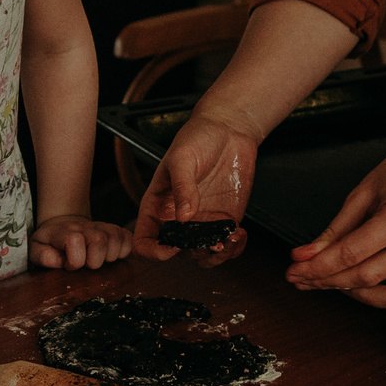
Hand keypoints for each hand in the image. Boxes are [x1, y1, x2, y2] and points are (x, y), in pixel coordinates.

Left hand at [30, 213, 134, 269]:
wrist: (64, 226)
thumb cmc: (50, 243)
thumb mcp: (36, 248)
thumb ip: (42, 256)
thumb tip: (57, 260)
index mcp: (64, 232)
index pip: (75, 240)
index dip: (74, 260)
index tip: (69, 265)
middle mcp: (85, 227)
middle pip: (100, 240)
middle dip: (94, 260)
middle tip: (87, 264)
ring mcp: (102, 227)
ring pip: (116, 238)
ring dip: (109, 256)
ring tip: (98, 259)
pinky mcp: (115, 230)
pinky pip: (128, 238)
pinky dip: (124, 250)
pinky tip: (111, 255)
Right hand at [132, 111, 255, 265]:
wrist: (228, 129)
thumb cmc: (196, 137)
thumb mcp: (182, 157)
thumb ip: (182, 186)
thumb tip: (183, 216)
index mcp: (157, 206)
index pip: (145, 241)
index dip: (154, 251)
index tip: (173, 246)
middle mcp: (177, 219)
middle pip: (178, 253)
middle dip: (194, 252)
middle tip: (210, 241)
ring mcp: (202, 222)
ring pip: (203, 255)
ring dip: (216, 255)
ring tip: (229, 239)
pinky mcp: (224, 220)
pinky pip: (226, 245)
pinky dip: (234, 248)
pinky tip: (240, 234)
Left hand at [285, 144, 385, 314]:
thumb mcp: (363, 192)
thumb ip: (335, 229)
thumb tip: (306, 255)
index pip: (352, 253)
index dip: (318, 266)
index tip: (296, 270)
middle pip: (369, 277)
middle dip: (329, 281)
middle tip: (306, 278)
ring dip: (365, 297)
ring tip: (346, 282)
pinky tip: (384, 293)